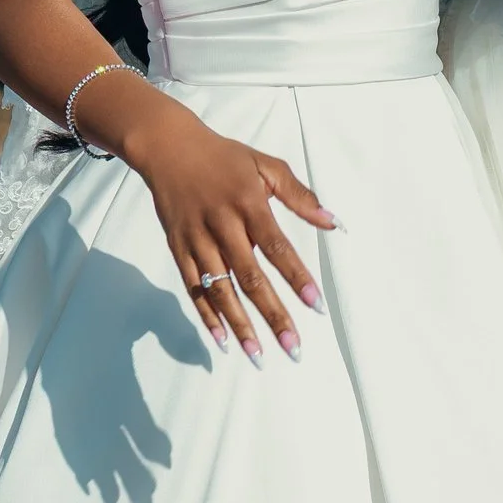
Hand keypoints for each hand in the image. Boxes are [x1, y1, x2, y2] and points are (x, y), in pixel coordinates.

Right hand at [101, 86, 335, 364]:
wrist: (168, 148)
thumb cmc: (225, 158)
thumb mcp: (266, 165)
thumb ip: (300, 196)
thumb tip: (333, 222)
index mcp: (248, 204)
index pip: (277, 247)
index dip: (297, 277)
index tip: (315, 305)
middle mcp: (222, 225)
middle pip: (249, 277)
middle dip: (273, 314)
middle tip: (294, 347)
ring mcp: (197, 240)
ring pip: (220, 290)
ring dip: (240, 325)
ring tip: (259, 355)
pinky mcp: (178, 249)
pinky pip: (193, 289)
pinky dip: (207, 315)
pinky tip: (223, 340)